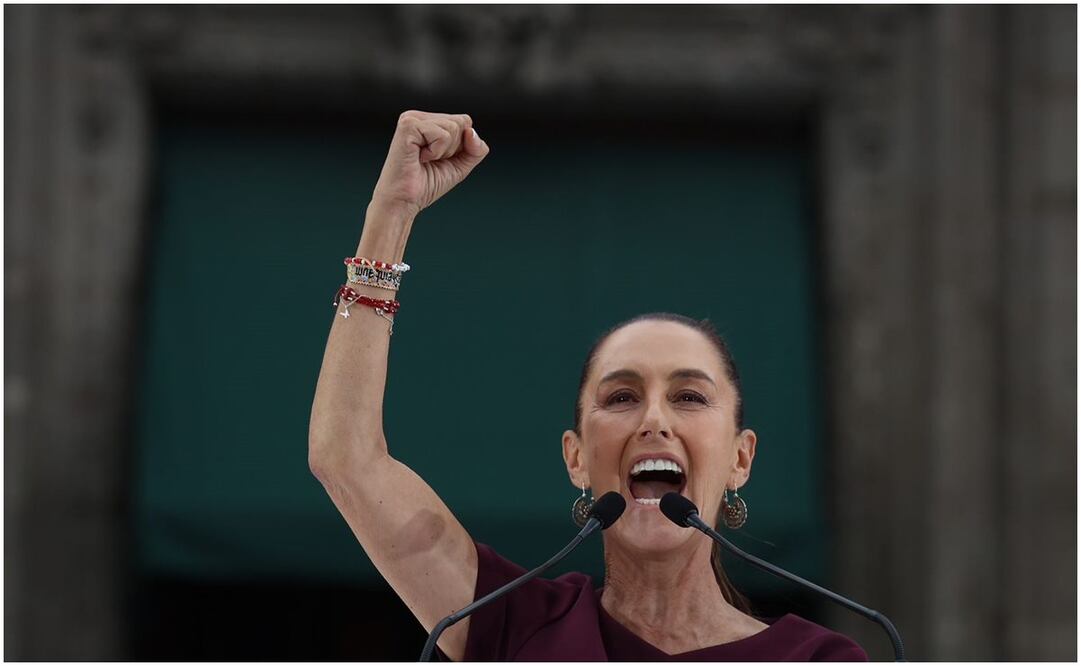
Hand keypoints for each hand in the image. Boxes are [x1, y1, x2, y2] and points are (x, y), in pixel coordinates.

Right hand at [370, 110, 489, 217]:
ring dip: (443, 152)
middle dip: (453, 148)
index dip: (461, 146)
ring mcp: (412, 119)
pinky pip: (442, 135)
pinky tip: (419, 158)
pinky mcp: (408, 125)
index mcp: (429, 121)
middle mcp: (420, 117)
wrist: (404, 201)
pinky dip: (436, 152)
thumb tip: (472, 131)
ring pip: (454, 128)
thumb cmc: (426, 184)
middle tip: (431, 160)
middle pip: (462, 122)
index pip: (465, 122)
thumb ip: (476, 149)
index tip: (440, 159)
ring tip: (424, 159)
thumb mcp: (461, 165)